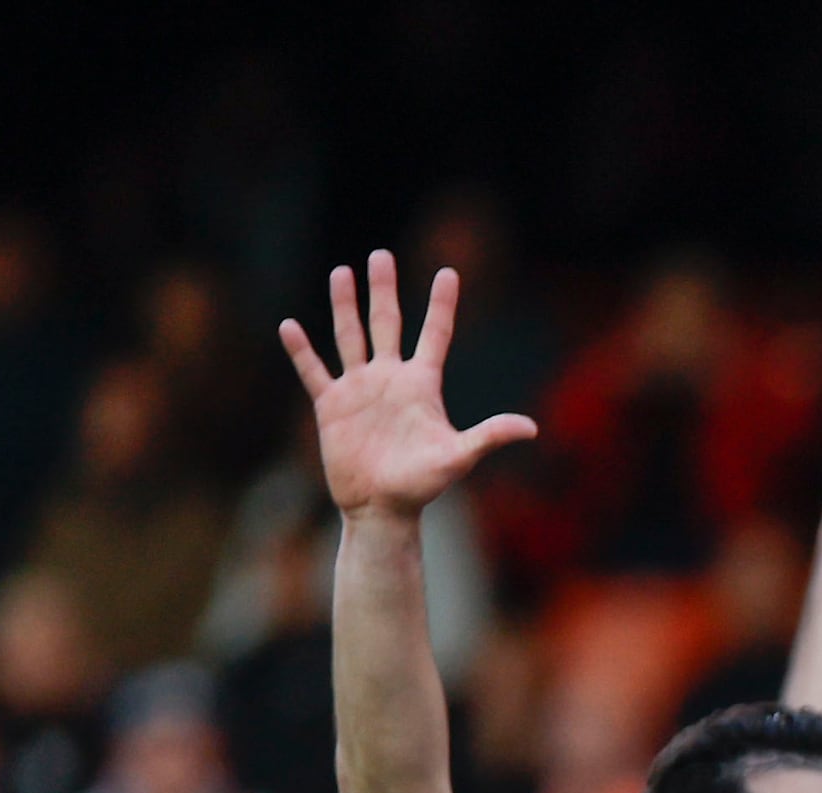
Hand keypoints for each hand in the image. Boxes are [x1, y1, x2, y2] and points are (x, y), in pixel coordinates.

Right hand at [276, 253, 536, 519]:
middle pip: (387, 323)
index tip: (448, 272)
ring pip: (350, 337)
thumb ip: (490, 436)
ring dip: (344, 306)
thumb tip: (531, 428)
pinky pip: (313, 371)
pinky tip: (290, 325)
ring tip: (342, 272)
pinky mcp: (332, 405)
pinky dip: (301, 350)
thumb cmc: (423, 485)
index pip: (435, 335)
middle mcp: (390, 378)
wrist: (382, 508)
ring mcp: (359, 389)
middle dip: (384, 290)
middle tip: (382, 254)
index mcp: (422, 385)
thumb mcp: (458, 457)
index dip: (442, 305)